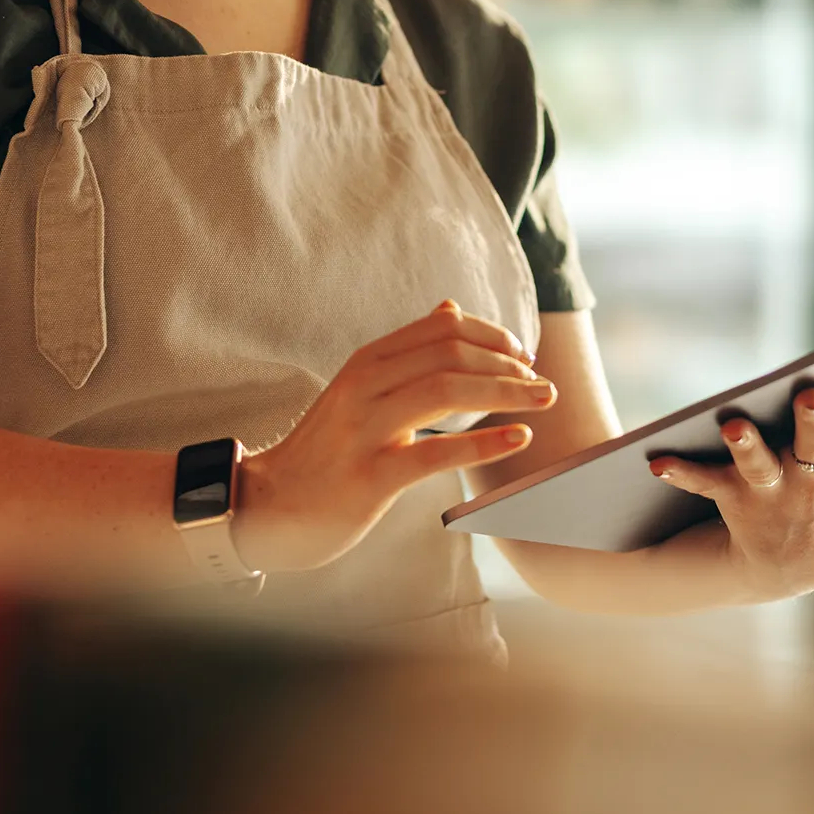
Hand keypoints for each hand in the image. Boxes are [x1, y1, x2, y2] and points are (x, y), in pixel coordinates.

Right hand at [232, 301, 555, 573]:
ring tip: (543, 400)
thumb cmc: (327, 450)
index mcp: (366, 362)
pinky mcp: (371, 475)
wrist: (269, 505)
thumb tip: (451, 309)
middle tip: (543, 383)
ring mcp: (364, 429)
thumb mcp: (361, 390)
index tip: (522, 356)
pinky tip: (518, 438)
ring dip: (506, 392)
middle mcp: (363, 386)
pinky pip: (436, 452)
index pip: (440, 329)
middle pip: (449, 354)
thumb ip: (406, 352)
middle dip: (507, 364)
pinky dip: (484, 443)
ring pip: (446, 391)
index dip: (491, 335)